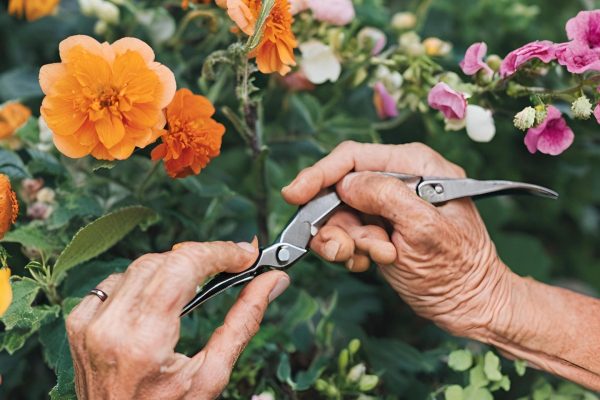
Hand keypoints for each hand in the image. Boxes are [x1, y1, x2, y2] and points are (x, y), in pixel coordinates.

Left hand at [66, 241, 289, 399]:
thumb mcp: (212, 375)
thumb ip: (244, 322)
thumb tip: (272, 282)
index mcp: (145, 341)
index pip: (183, 266)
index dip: (219, 252)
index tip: (245, 255)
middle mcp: (111, 325)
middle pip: (164, 260)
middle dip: (202, 256)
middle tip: (232, 265)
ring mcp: (90, 322)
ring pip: (141, 265)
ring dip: (175, 266)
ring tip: (200, 281)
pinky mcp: (80, 320)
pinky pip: (118, 279)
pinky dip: (145, 279)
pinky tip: (161, 296)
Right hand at [282, 141, 510, 338]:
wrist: (469, 305)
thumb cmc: (458, 269)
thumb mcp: (424, 228)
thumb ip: (385, 196)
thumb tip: (346, 184)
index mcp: (416, 166)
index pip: (355, 157)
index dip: (319, 173)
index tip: (294, 195)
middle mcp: (399, 181)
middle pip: (340, 188)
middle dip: (336, 221)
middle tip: (344, 249)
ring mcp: (386, 207)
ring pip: (338, 214)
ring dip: (345, 241)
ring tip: (367, 258)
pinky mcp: (378, 228)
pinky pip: (344, 233)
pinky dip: (349, 251)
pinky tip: (369, 263)